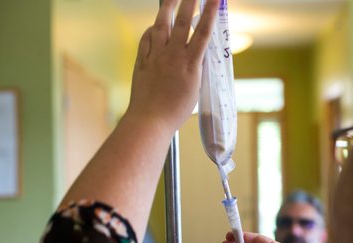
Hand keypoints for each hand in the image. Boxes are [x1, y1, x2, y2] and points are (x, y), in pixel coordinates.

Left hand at [128, 0, 219, 132]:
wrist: (150, 120)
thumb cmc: (175, 111)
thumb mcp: (195, 90)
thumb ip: (196, 70)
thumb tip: (196, 56)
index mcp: (190, 64)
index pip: (203, 32)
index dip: (209, 12)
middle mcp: (173, 56)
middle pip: (182, 22)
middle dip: (189, 2)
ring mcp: (155, 56)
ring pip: (161, 26)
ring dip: (167, 9)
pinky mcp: (142, 61)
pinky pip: (146, 40)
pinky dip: (151, 30)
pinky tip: (154, 26)